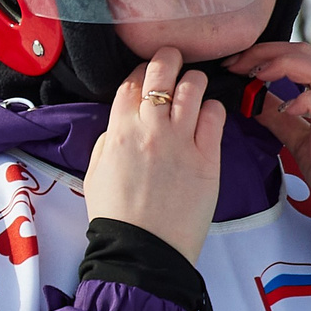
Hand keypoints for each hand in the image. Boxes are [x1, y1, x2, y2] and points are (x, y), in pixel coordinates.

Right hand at [85, 47, 223, 263]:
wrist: (142, 251)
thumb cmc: (116, 217)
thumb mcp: (95, 173)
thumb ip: (108, 141)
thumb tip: (121, 124)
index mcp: (118, 132)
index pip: (131, 82)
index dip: (140, 72)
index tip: (146, 75)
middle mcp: (150, 129)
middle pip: (162, 73)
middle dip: (168, 59)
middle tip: (173, 60)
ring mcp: (180, 141)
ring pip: (192, 87)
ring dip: (193, 81)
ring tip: (194, 87)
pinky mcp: (207, 158)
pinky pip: (215, 115)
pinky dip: (212, 108)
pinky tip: (207, 116)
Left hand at [223, 42, 310, 229]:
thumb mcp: (298, 139)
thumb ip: (279, 118)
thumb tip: (252, 101)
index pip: (297, 56)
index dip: (264, 53)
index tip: (235, 63)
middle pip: (304, 52)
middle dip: (265, 51)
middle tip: (234, 63)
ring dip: (281, 65)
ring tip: (254, 75)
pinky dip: (300, 100)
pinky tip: (282, 108)